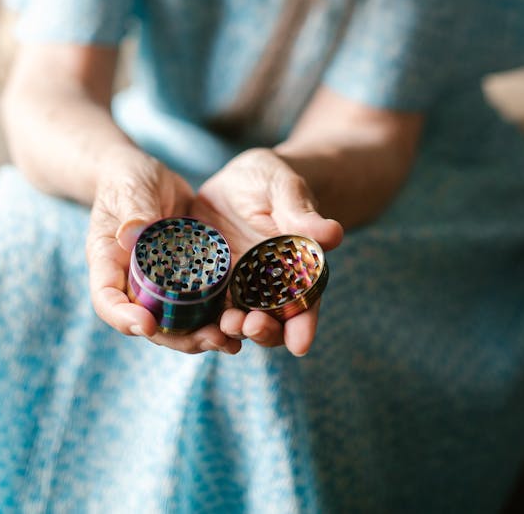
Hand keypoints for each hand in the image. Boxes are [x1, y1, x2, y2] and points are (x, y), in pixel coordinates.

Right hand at [86, 146, 240, 354]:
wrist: (143, 176)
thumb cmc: (127, 181)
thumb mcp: (129, 191)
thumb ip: (133, 212)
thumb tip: (131, 235)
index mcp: (109, 264)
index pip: (107, 301)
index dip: (123, 318)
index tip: (145, 326)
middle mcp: (133, 282)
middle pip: (149, 323)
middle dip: (177, 338)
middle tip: (209, 341)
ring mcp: (160, 283)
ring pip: (177, 322)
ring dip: (202, 335)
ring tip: (232, 341)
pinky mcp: (186, 277)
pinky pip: (199, 303)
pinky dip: (217, 315)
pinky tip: (243, 321)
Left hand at [192, 148, 343, 356]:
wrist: (237, 179)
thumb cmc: (272, 181)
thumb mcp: (286, 189)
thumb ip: (302, 214)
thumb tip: (333, 234)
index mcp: (296, 270)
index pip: (305, 304)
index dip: (304, 325)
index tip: (300, 344)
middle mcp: (266, 287)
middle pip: (269, 321)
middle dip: (263, 331)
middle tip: (251, 326)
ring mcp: (235, 287)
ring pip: (235, 320)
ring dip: (231, 330)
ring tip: (225, 325)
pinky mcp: (207, 281)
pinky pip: (202, 304)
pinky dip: (198, 316)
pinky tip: (190, 319)